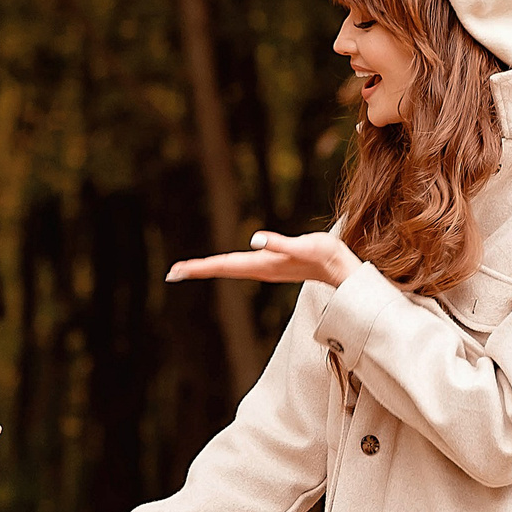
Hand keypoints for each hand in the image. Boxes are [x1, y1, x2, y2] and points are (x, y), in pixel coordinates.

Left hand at [166, 229, 358, 287]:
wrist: (340, 268)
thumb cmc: (324, 255)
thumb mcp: (303, 245)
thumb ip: (279, 243)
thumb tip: (254, 239)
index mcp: (260, 264)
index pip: (224, 265)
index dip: (200, 267)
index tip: (177, 271)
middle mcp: (258, 269)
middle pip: (222, 269)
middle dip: (197, 270)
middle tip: (172, 272)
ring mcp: (263, 269)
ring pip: (229, 269)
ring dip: (208, 268)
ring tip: (187, 269)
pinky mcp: (269, 265)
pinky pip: (240, 266)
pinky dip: (224, 264)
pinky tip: (219, 264)